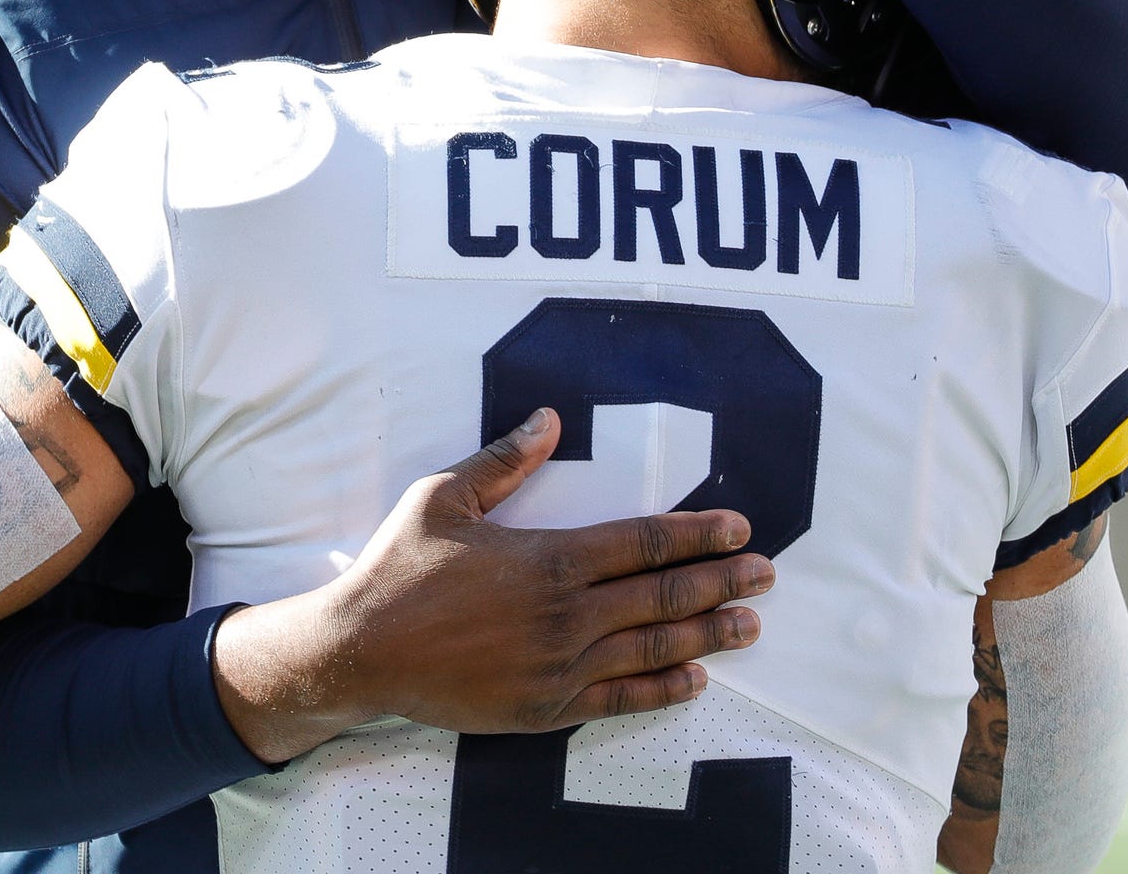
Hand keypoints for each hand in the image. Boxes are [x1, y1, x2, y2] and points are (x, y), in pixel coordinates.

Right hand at [212, 409, 774, 763]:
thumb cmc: (400, 568)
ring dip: (708, 634)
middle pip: (664, 595)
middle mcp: (566, 615)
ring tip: (749, 624)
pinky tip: (695, 679)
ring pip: (654, 648)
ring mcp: (560, 667)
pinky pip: (621, 700)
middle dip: (722, 581)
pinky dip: (663, 690)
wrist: (361, 651)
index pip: (644, 541)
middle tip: (766, 574)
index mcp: (549, 558)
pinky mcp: (547, 708)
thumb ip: (503, 461)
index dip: (698, 533)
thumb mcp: (443, 496)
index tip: (739, 527)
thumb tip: (549, 419)